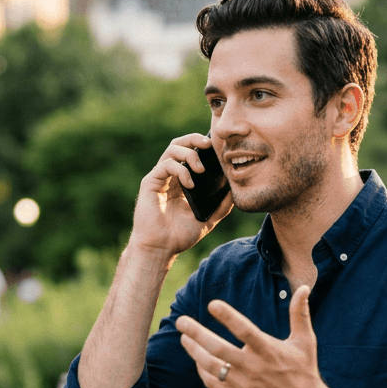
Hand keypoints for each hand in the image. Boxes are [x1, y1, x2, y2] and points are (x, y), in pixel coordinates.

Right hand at [128, 133, 232, 259]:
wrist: (161, 248)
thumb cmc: (180, 235)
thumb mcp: (208, 219)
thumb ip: (221, 205)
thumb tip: (235, 190)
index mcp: (181, 180)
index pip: (190, 152)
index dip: (202, 145)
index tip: (217, 148)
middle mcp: (169, 176)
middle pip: (179, 144)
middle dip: (194, 139)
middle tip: (209, 145)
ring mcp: (159, 178)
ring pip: (172, 150)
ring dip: (189, 154)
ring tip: (200, 169)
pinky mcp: (150, 182)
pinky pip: (165, 165)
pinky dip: (180, 170)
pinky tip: (189, 184)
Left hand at [175, 285, 332, 387]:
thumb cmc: (305, 370)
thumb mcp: (305, 341)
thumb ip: (300, 314)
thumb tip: (303, 288)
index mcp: (269, 350)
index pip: (245, 330)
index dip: (228, 317)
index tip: (211, 304)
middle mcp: (254, 367)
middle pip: (219, 348)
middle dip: (196, 333)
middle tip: (181, 321)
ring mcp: (244, 385)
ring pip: (212, 367)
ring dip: (194, 351)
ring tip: (184, 337)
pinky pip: (214, 385)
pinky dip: (203, 372)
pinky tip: (197, 360)